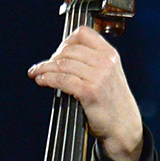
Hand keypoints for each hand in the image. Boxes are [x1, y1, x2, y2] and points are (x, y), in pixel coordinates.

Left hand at [28, 25, 144, 160]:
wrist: (124, 127)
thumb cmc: (114, 104)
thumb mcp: (110, 75)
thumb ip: (93, 63)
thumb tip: (64, 57)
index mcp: (110, 54)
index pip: (83, 34)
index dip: (65, 41)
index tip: (57, 52)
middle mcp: (105, 62)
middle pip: (68, 50)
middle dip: (52, 58)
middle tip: (43, 67)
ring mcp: (98, 76)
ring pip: (62, 64)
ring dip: (44, 68)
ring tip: (36, 73)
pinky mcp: (89, 92)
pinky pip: (62, 80)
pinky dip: (47, 79)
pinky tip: (41, 81)